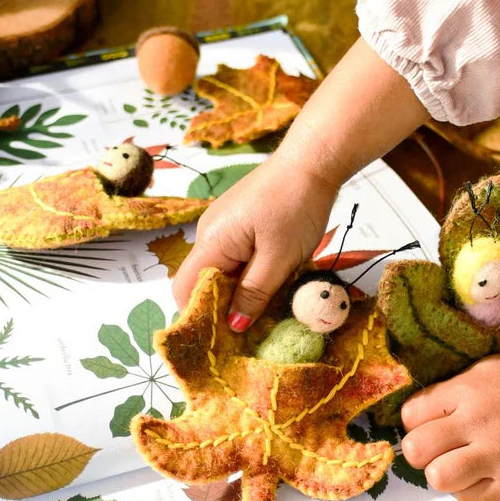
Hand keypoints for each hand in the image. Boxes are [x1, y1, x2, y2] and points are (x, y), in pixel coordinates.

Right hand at [172, 151, 336, 326]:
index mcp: (211, 241)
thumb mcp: (279, 258)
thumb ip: (254, 294)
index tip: (223, 340)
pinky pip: (237, 255)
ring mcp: (225, 224)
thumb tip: (232, 326)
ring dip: (242, 290)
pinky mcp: (242, 220)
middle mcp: (209, 232)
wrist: (314, 160)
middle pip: (204, 282)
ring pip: (224, 270)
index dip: (199, 317)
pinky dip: (251, 272)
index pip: (185, 290)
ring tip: (269, 307)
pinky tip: (274, 280)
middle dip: (224, 307)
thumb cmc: (297, 205)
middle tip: (253, 329)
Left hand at [400, 355, 499, 500]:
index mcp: (467, 391)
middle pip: (417, 449)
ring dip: (441, 473)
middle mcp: (477, 423)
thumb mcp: (486, 371)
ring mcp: (494, 457)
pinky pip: (468, 498)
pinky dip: (467, 490)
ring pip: (438, 477)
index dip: (415, 422)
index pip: (411, 414)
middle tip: (436, 449)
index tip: (428, 424)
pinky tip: (479, 476)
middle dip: (420, 451)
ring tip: (456, 466)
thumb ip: (452, 389)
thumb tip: (419, 413)